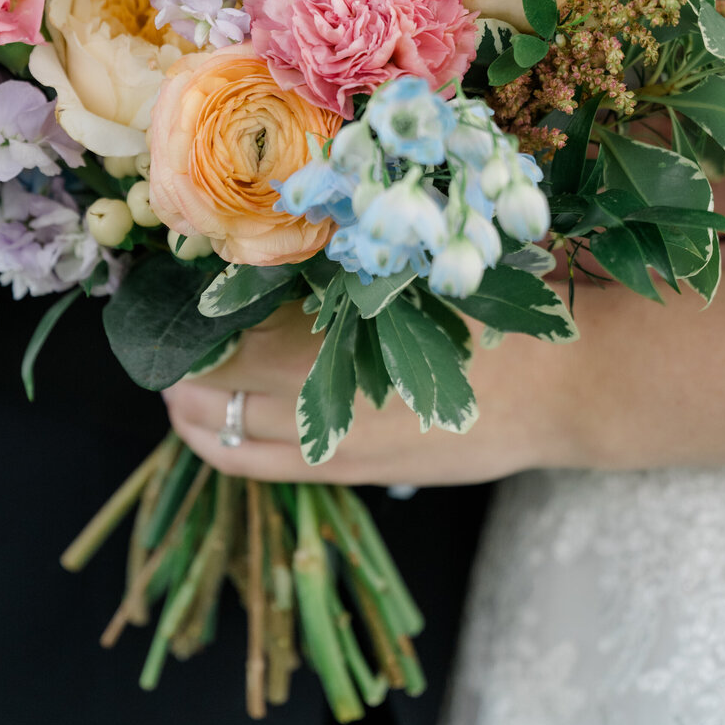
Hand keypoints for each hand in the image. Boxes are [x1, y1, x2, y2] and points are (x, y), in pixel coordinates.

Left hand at [164, 300, 574, 485]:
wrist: (562, 382)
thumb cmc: (488, 304)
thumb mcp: (407, 266)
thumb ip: (334, 267)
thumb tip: (263, 253)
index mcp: (332, 329)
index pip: (225, 327)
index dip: (188, 311)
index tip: (169, 286)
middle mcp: (322, 393)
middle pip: (214, 382)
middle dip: (180, 361)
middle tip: (163, 331)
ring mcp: (332, 442)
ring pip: (226, 435)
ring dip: (191, 408)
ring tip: (176, 382)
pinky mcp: (350, 471)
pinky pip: (261, 466)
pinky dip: (223, 443)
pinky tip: (209, 423)